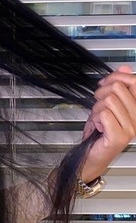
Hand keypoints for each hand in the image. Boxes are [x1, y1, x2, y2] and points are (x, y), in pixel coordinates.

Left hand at [80, 65, 135, 182]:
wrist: (91, 155)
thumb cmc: (99, 131)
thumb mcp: (106, 103)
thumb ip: (116, 86)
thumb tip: (125, 68)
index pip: (135, 81)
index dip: (116, 77)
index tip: (105, 83)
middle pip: (118, 88)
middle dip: (101, 93)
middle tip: (98, 106)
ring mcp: (132, 128)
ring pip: (109, 100)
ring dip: (97, 108)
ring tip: (98, 118)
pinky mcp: (120, 136)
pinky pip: (104, 114)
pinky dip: (96, 117)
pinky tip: (98, 126)